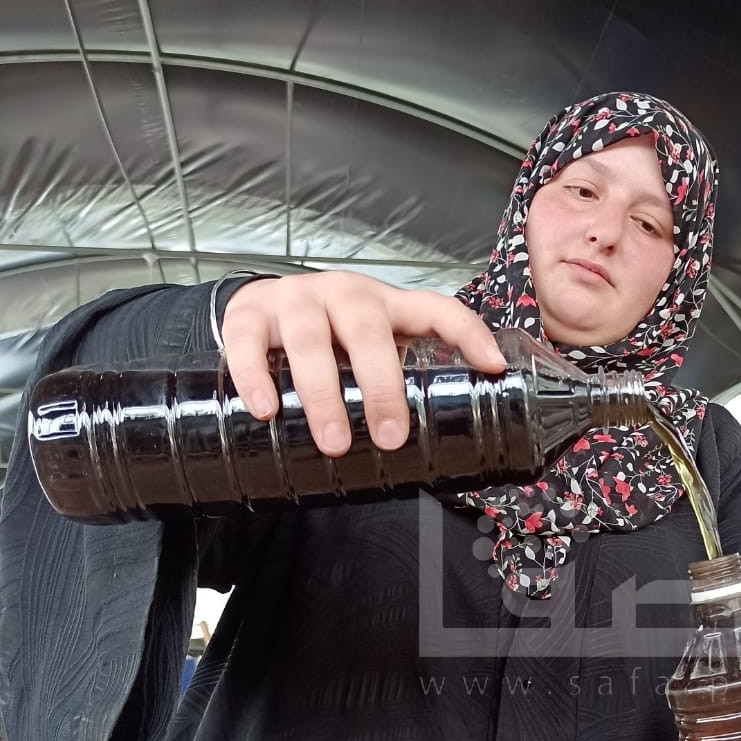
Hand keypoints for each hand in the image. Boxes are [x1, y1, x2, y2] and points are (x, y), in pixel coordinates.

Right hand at [220, 271, 507, 456]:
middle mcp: (343, 294)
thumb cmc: (328, 337)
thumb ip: (399, 378)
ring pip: (310, 340)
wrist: (259, 307)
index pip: (436, 308)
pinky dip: (255, 378)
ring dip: (323, 394)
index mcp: (385, 304)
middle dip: (382, 386)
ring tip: (334, 441)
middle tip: (391, 436)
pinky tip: (266, 411)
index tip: (492, 367)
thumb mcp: (370, 348)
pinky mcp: (249, 314)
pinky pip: (250, 344)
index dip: (468, 333)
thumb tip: (442, 445)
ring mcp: (295, 300)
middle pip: (367, 331)